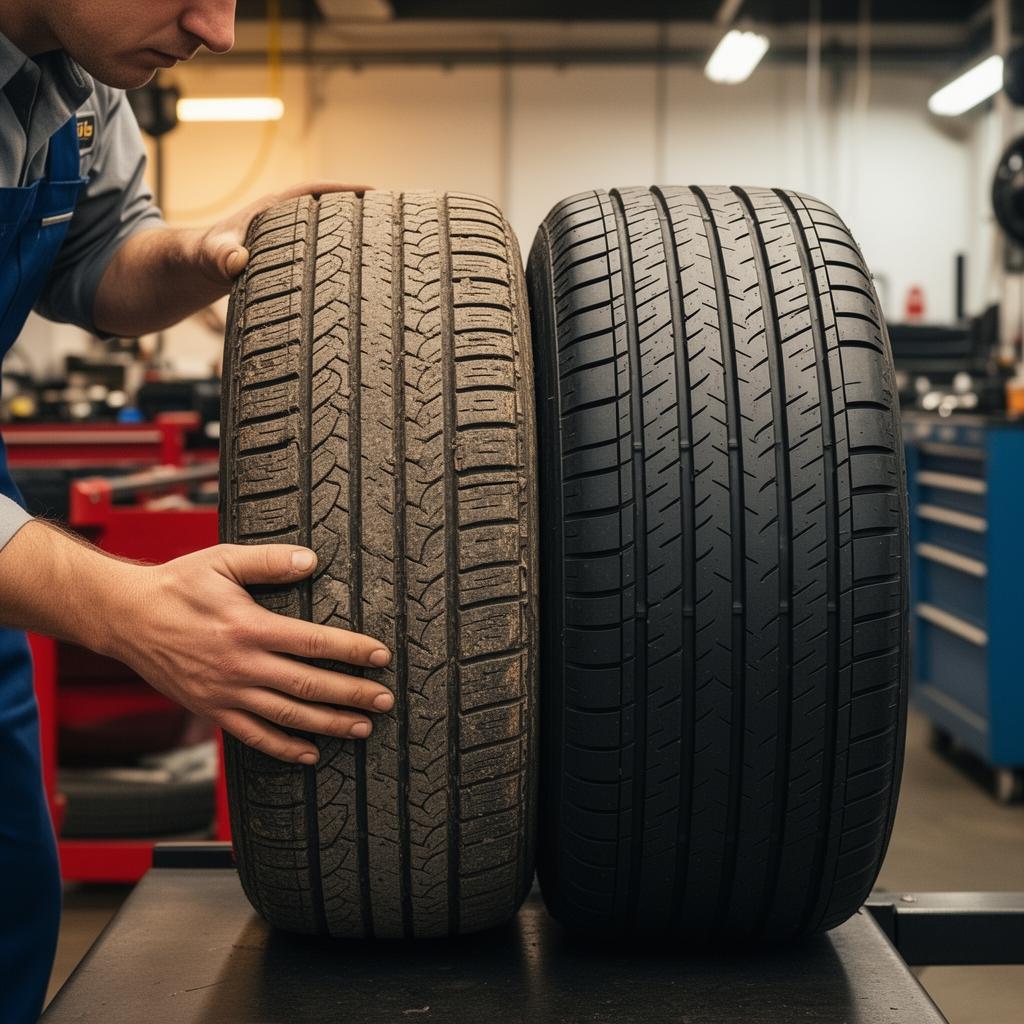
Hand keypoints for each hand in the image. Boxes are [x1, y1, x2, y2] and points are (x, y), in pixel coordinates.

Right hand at [105, 543, 392, 763]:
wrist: (125, 617)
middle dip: (353, 695)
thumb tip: (311, 559)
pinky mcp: (211, 709)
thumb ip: (269, 561)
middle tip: (384, 701)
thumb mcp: (222, 561)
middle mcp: (242, 665)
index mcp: (249, 627)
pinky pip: (253, 736)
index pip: (315, 643)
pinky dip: (284, 749)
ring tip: (362, 728)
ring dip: (329, 725)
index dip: (352, 651)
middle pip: (310, 686)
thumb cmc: (175, 585)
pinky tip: (310, 754)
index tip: (381, 657)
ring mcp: (226, 692)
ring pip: (288, 717)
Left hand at [194, 180, 371, 284]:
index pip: (316, 191)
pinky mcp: (291, 260)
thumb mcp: (212, 255)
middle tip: (391, 219)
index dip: (345, 190)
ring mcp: (290, 241)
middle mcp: (287, 222)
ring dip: (353, 238)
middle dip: (359, 213)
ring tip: (386, 248)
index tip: (373, 192)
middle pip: (330, 212)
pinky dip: (341, 261)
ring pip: (328, 235)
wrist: (198, 270)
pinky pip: (322, 256)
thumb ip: (221, 256)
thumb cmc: (205, 257)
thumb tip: (236, 260)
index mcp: (275, 209)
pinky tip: (360, 275)